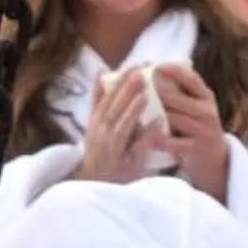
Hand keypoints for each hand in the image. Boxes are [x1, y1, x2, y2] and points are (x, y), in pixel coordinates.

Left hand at [73, 66, 167, 183]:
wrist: (94, 180)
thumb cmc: (120, 176)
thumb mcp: (136, 167)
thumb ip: (144, 145)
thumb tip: (156, 124)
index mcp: (114, 146)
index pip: (123, 125)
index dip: (133, 111)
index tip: (145, 95)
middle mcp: (102, 133)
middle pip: (114, 107)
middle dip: (127, 89)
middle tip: (142, 71)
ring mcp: (94, 125)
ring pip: (106, 100)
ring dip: (118, 82)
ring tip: (132, 67)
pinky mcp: (91, 120)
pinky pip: (93, 101)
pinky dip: (97, 86)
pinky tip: (102, 71)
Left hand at [147, 62, 231, 201]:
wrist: (213, 158)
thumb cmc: (196, 125)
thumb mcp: (195, 105)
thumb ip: (180, 90)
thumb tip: (153, 66)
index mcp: (206, 97)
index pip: (191, 78)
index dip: (174, 70)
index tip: (155, 65)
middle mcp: (207, 112)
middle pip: (176, 97)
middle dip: (155, 92)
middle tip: (135, 87)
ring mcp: (203, 131)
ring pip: (171, 118)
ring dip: (151, 114)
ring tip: (131, 111)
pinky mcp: (195, 149)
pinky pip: (170, 141)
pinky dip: (154, 138)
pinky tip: (140, 137)